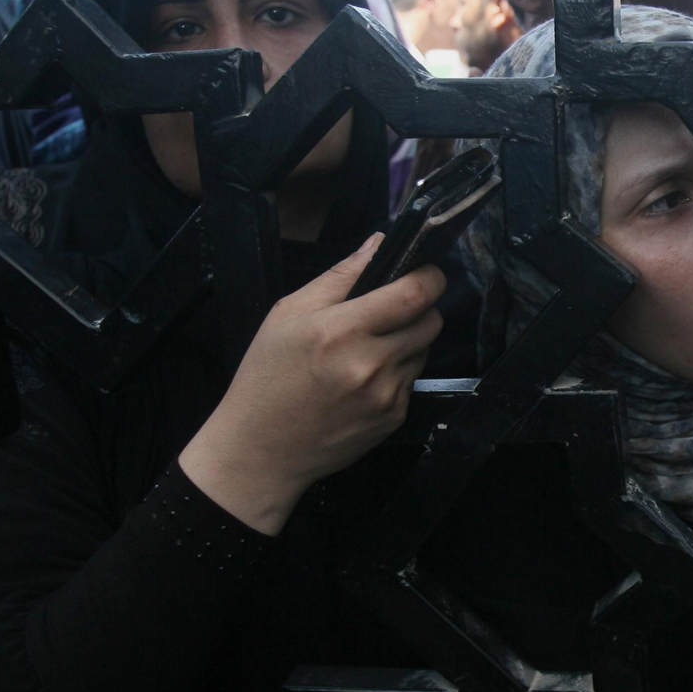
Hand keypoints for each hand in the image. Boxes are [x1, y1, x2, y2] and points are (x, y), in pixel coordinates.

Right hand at [178, 235, 443, 534]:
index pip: (416, 293)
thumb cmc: (267, 376)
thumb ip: (340, 276)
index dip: (429, 276)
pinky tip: (363, 379)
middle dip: (419, 308)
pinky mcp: (394, 418)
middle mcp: (372, 364)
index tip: (423, 272)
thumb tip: (379, 241)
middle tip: (388, 311)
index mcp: (343, 330)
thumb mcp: (288, 314)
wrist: (261, 450)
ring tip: (367, 349)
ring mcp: (387, 395)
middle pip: (431, 320)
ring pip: (424, 350)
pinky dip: (398, 372)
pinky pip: (413, 380)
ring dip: (407, 341)